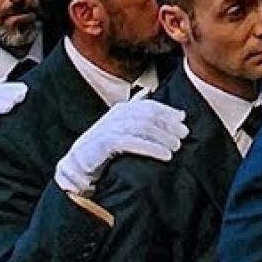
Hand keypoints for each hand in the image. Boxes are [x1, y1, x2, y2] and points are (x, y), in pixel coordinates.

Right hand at [53, 99, 186, 196]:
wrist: (77, 169)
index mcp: (122, 109)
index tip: (183, 120)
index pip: (150, 105)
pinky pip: (132, 142)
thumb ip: (133, 111)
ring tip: (176, 147)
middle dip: (169, 124)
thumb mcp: (119, 128)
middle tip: (184, 134)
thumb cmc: (101, 149)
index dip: (168, 111)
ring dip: (163, 137)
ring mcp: (109, 128)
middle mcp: (116, 115)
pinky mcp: (105, 143)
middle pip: (149, 114)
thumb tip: (148, 92)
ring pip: (143, 127)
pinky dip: (151, 148)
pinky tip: (164, 156)